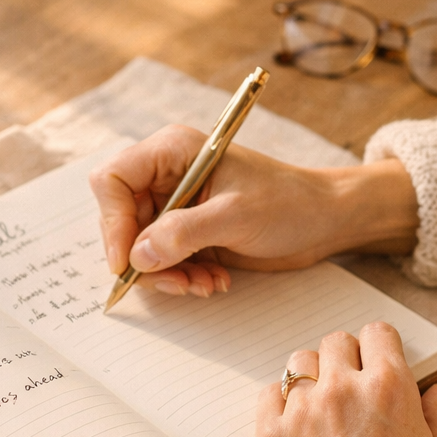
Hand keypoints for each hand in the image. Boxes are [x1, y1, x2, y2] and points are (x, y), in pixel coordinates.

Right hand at [88, 125, 418, 295]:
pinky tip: (214, 281)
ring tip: (203, 285)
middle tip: (177, 283)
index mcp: (172, 151)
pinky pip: (162, 260)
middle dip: (145, 258)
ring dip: (167, 274)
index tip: (128, 262)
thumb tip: (138, 255)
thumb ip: (184, 232)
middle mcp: (166, 174)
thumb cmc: (289, 203)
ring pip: (140, 247)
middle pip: (122, 220)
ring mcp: (176, 204)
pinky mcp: (187, 231)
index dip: (112, 222)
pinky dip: (182, 277)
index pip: (113, 181)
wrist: (324, 221)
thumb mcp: (237, 216)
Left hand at [255, 321, 436, 436]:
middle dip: (348, 359)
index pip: (377, 333)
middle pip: (337, 343)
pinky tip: (295, 422)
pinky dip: (280, 400)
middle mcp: (343, 389)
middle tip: (353, 389)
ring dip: (313, 377)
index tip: (379, 363)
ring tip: (322, 407)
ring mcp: (302, 411)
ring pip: (300, 363)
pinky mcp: (271, 436)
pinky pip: (268, 393)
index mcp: (390, 387)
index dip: (381, 347)